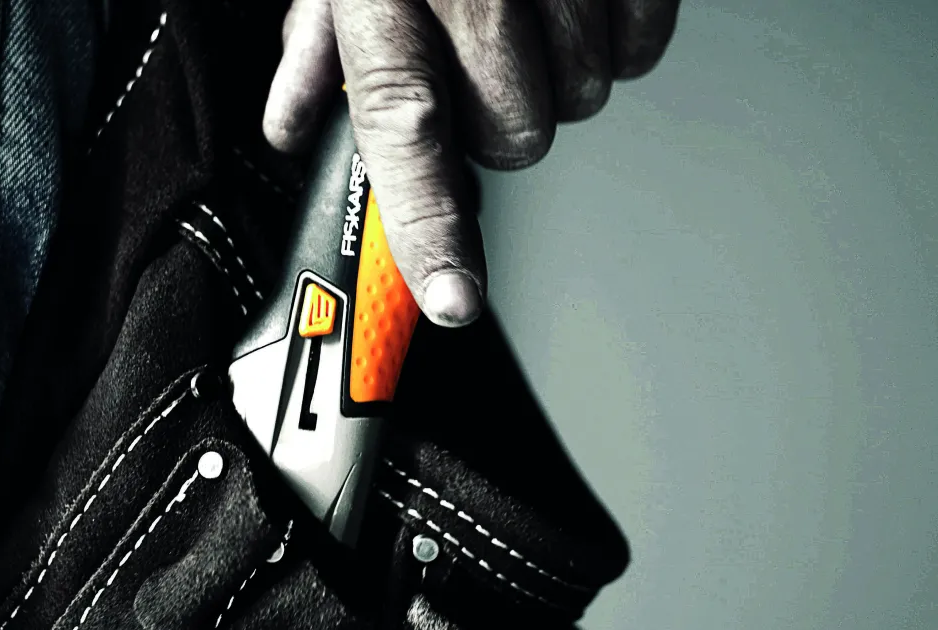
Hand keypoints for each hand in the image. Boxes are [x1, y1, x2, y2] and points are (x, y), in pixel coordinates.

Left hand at [263, 0, 679, 326]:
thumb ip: (315, 42)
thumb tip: (295, 124)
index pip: (405, 123)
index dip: (430, 223)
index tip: (451, 299)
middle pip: (517, 132)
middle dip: (497, 129)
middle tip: (478, 75)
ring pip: (585, 96)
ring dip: (555, 79)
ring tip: (524, 16)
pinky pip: (642, 47)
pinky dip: (615, 41)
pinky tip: (576, 1)